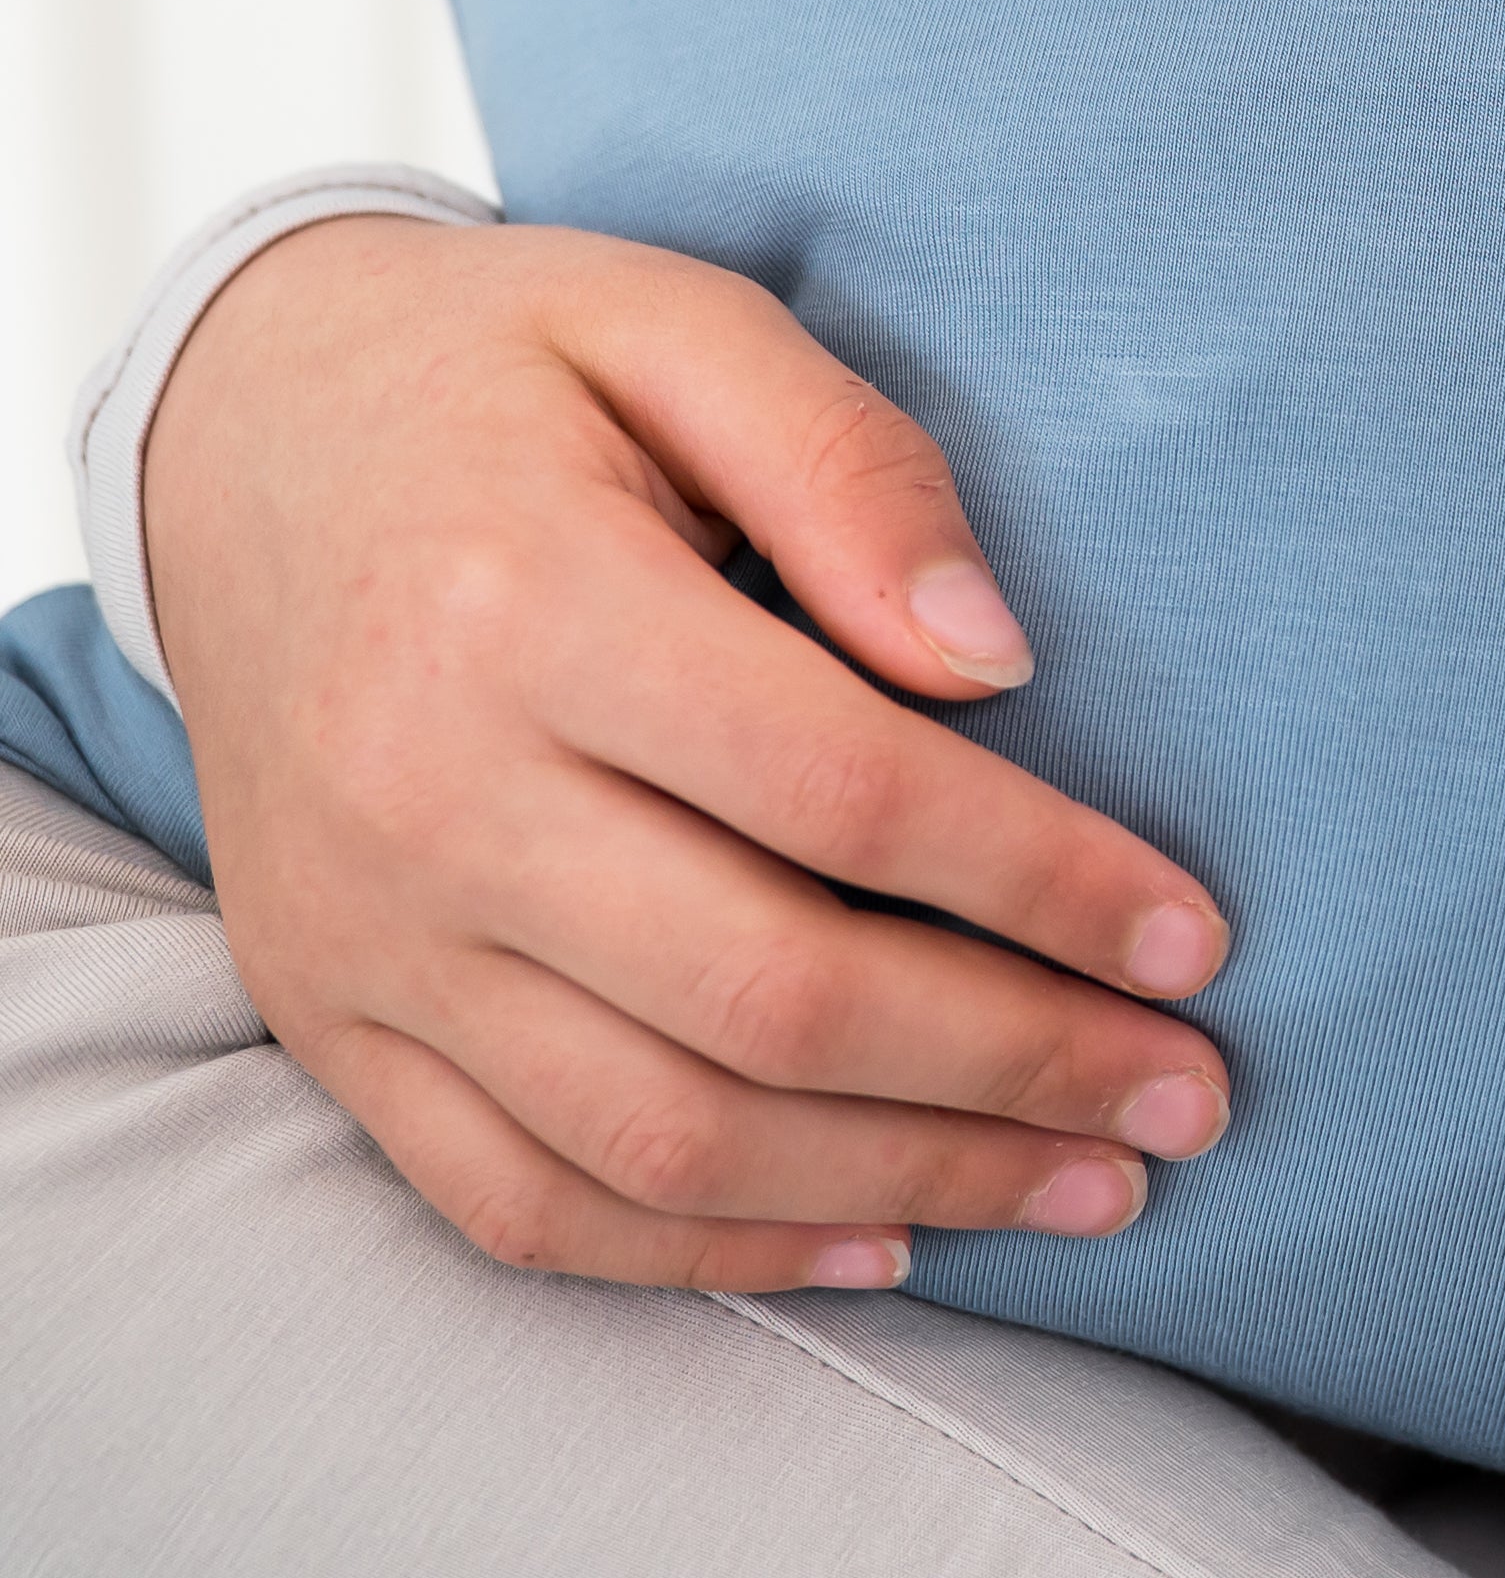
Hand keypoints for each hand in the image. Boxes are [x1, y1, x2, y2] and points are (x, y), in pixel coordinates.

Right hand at [144, 214, 1235, 1292]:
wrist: (235, 438)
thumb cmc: (501, 369)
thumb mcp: (683, 325)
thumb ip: (853, 470)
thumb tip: (997, 660)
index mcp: (526, 604)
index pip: (841, 792)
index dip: (1042, 881)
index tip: (1195, 940)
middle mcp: (427, 798)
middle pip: (769, 993)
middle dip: (1014, 1066)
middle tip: (1192, 1096)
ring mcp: (365, 937)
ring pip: (665, 1134)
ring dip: (909, 1182)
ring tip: (1092, 1184)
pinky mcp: (325, 1021)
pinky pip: (524, 1200)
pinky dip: (715, 1252)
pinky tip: (887, 1238)